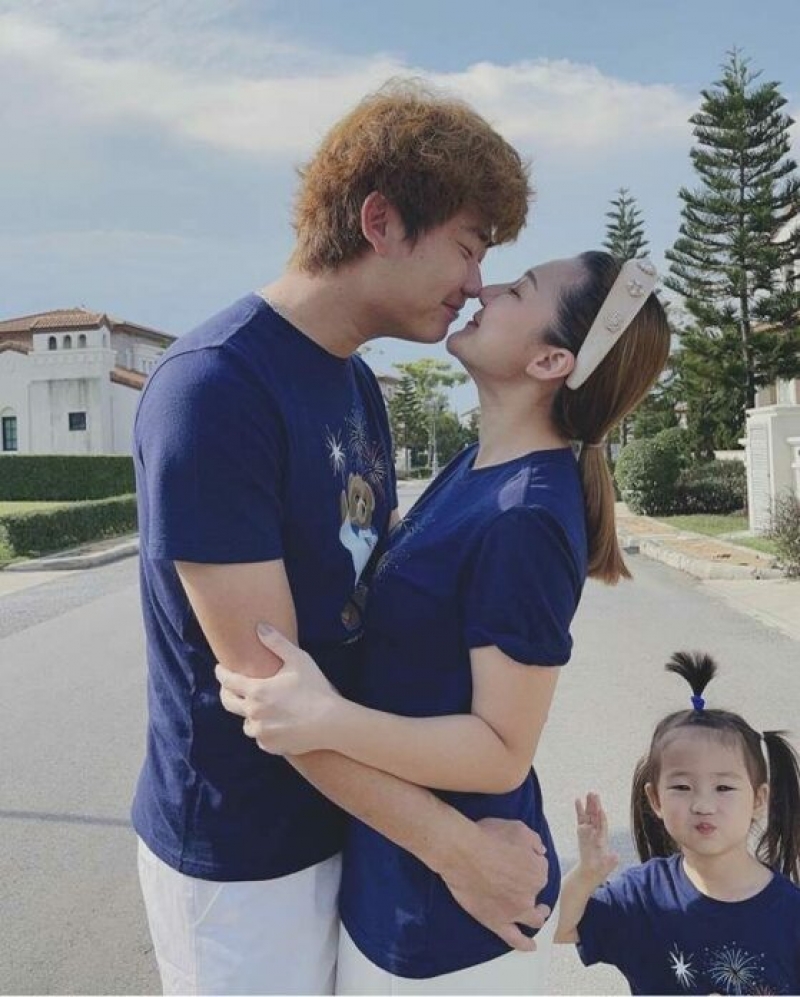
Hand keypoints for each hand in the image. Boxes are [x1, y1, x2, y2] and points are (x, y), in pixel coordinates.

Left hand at [215, 624, 341, 754]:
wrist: (331, 723)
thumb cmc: (316, 689)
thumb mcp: (299, 660)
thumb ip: (277, 643)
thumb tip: (259, 626)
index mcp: (257, 691)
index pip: (228, 681)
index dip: (221, 673)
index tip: (220, 668)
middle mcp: (253, 713)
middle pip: (228, 703)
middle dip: (226, 693)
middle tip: (230, 688)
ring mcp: (261, 731)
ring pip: (246, 722)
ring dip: (249, 714)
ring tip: (259, 707)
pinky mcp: (270, 745)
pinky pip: (260, 737)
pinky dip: (264, 729)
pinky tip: (275, 723)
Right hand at [439, 818, 549, 950]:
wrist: (462, 852)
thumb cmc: (488, 836)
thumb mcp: (518, 828)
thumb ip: (534, 841)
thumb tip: (542, 852)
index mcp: (537, 871)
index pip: (540, 869)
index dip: (531, 863)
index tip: (522, 860)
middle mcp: (531, 894)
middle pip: (538, 894)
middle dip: (537, 891)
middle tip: (529, 887)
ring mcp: (515, 911)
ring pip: (533, 919)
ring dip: (537, 916)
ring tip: (536, 914)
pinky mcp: (497, 921)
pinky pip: (515, 939)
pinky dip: (524, 945)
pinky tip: (530, 947)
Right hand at [575, 793, 617, 883]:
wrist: (589, 873)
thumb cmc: (599, 870)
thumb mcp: (607, 867)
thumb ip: (611, 861)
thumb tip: (616, 856)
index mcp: (603, 839)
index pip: (603, 825)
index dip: (601, 818)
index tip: (600, 809)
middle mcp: (596, 833)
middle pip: (596, 816)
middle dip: (595, 805)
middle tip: (594, 793)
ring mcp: (588, 831)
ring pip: (589, 815)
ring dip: (588, 804)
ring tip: (588, 793)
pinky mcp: (581, 832)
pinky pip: (580, 818)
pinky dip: (579, 809)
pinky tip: (577, 800)